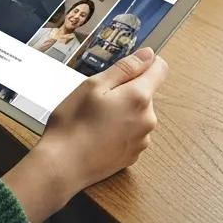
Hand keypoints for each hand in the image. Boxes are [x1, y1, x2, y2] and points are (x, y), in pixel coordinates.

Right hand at [4, 48, 167, 222]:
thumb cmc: (73, 125)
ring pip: (138, 113)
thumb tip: (148, 54)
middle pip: (146, 92)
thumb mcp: (94, 85)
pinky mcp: (133, 155)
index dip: (145, 63)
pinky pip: (132, 133)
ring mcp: (142, 140)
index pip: (160, 69)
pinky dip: (120, 130)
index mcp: (139, 97)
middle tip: (99, 99)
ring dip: (123, 112)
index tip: (126, 69)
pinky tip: (98, 135)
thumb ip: (125, 68)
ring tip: (95, 120)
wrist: (62, 167)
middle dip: (127, 91)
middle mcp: (147, 119)